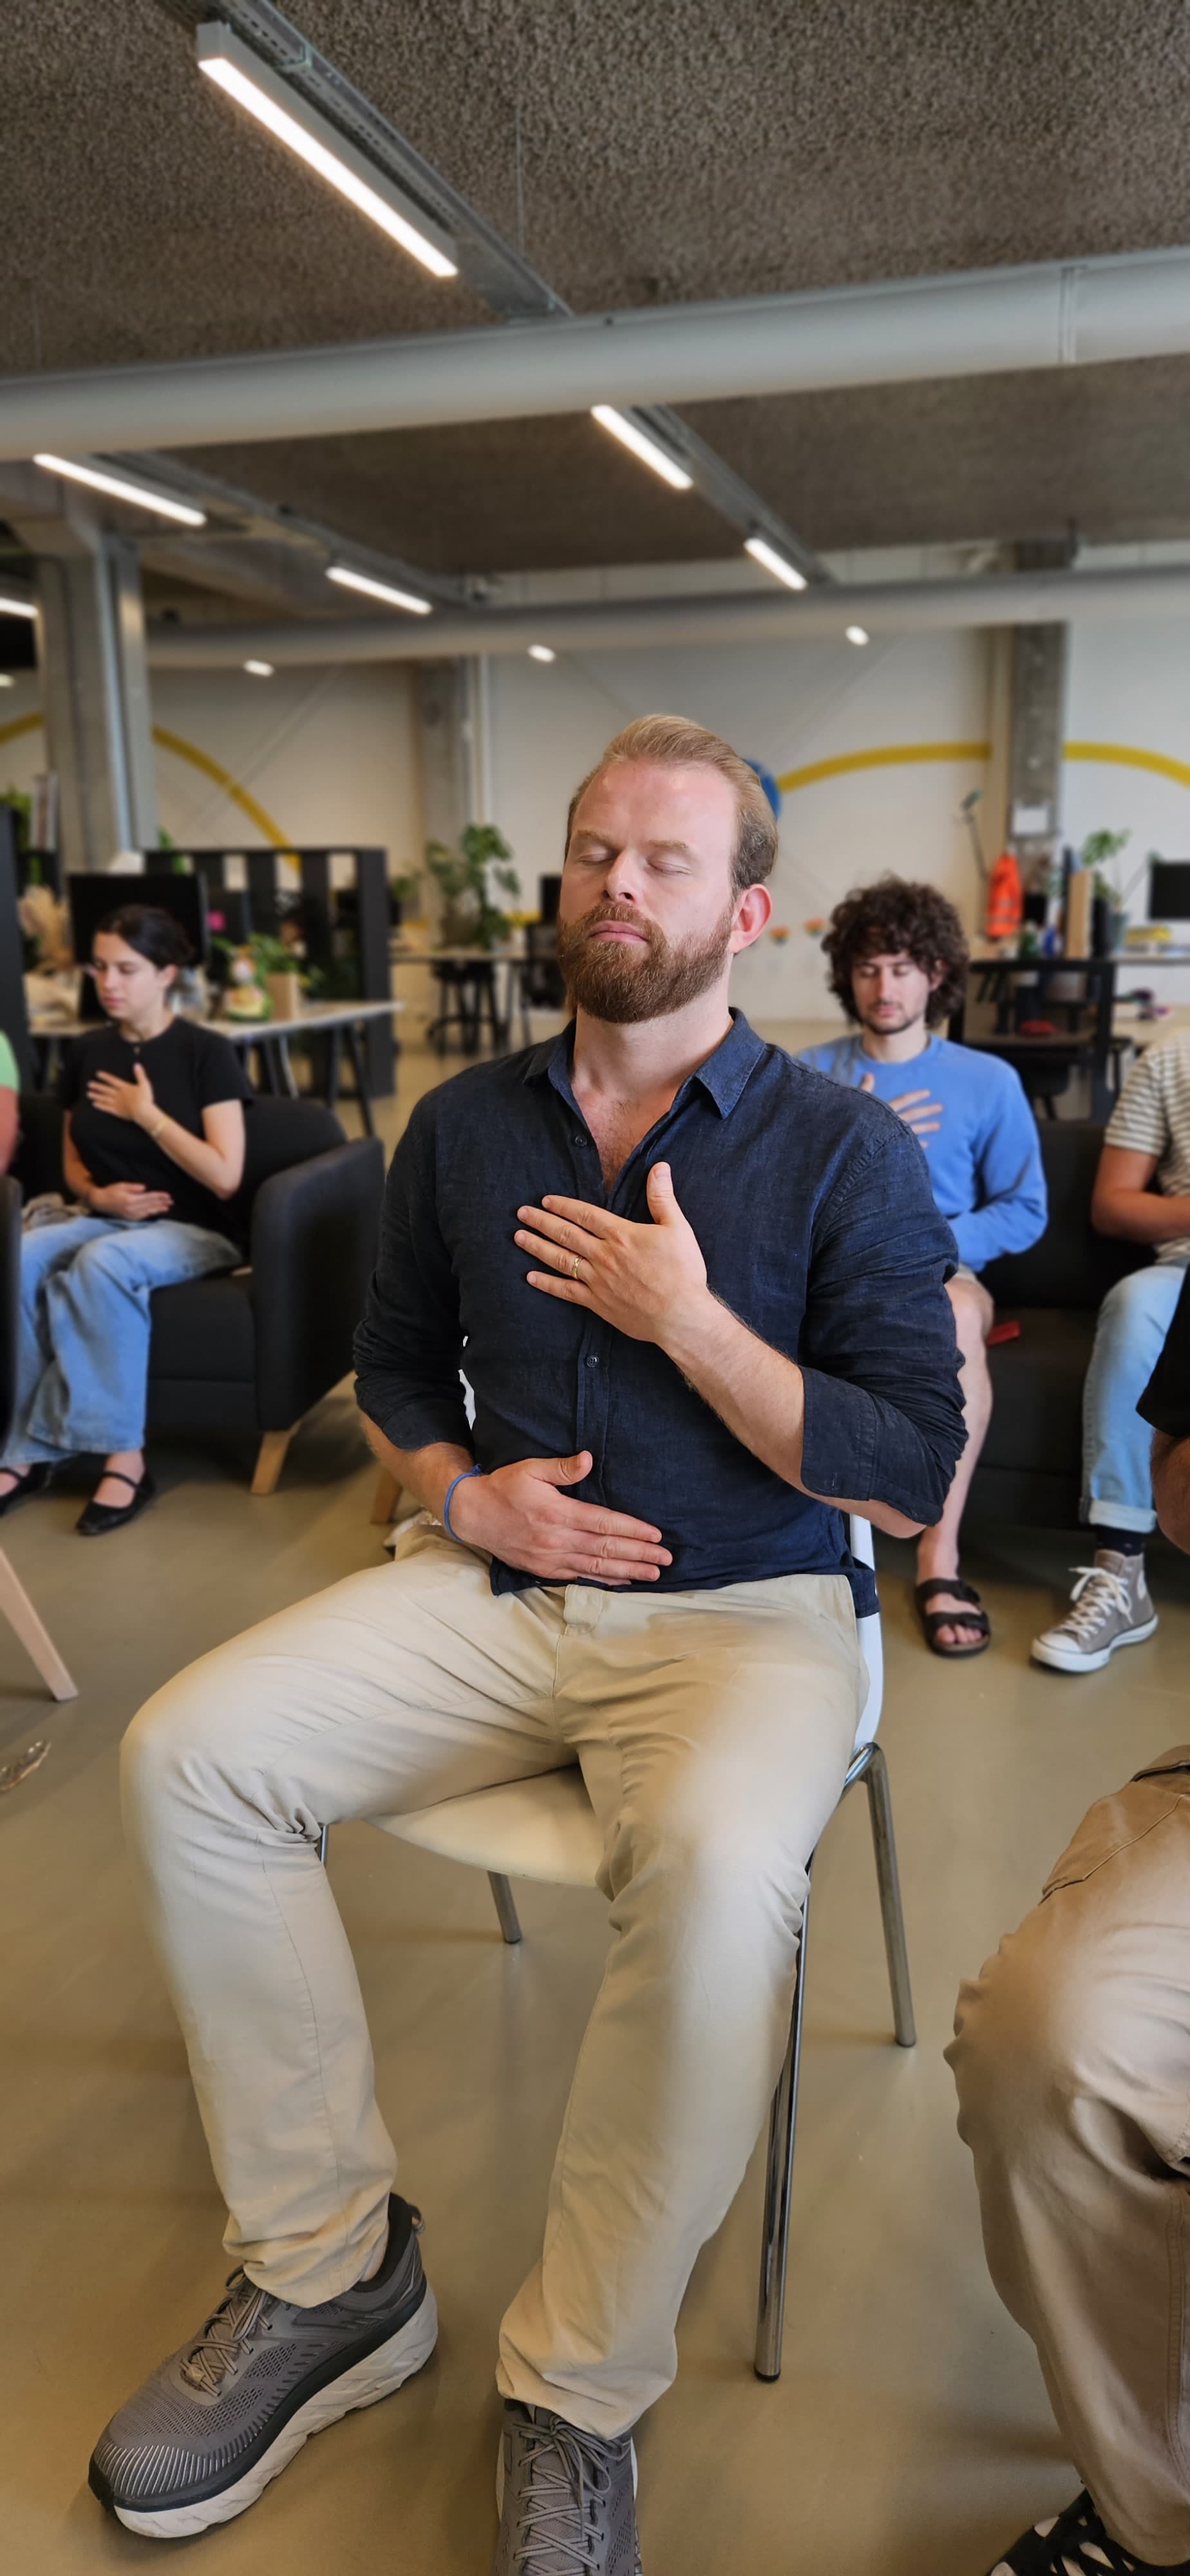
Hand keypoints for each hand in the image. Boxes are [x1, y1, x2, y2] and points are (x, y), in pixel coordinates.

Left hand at [87, 1062, 157, 1126]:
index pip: (113, 1080)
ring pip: (104, 1098)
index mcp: (125, 1088)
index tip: (97, 1074)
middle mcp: (119, 1095)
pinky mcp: (117, 1111)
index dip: (105, 1077)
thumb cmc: (145, 1098)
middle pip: (106, 1089)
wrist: (143, 1112)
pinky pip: (107, 1108)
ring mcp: (117, 1103)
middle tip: (89, 1084)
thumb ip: (140, 1074)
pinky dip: (100, 1106)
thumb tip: (136, 1064)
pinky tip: (94, 1104)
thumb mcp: (144, 1084)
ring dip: (96, 1095)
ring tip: (88, 1093)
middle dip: (97, 1086)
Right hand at [87, 1182, 172, 1220]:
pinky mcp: (129, 1218)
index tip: (168, 1196)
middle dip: (161, 1203)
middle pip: (150, 1205)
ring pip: (148, 1212)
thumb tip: (144, 1188)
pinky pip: (142, 1216)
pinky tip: (155, 1211)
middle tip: (171, 1202)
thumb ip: (133, 1187)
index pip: (149, 1198)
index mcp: (130, 1199)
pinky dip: (150, 1213)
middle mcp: (131, 1209)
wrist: (100, 1202)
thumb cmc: (110, 1191)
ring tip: (167, 1207)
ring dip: (158, 1209)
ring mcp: (130, 1215)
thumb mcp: (121, 1185)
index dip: (159, 1197)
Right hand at [450, 1451, 671, 1585]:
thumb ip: (562, 1468)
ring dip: (627, 1571)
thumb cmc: (504, 1487)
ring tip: (652, 1575)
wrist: (473, 1514)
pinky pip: (580, 1577)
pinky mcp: (544, 1568)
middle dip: (639, 1554)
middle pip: (606, 1549)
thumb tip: (588, 1459)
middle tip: (665, 1560)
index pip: (604, 1524)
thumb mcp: (531, 1469)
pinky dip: (603, 1580)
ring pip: (596, 1568)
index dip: (632, 1530)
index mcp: (557, 1513)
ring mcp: (551, 1558)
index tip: (656, 1536)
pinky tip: (622, 1580)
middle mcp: (557, 1539)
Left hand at [515, 1164, 709, 1348]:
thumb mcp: (678, 1229)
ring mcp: (598, 1280)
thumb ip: (662, 1197)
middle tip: (522, 1213)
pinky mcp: (597, 1303)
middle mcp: (604, 1256)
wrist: (681, 1316)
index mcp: (622, 1235)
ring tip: (518, 1237)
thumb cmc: (682, 1272)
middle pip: (566, 1234)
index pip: (585, 1214)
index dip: (563, 1206)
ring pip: (561, 1259)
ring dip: (537, 1247)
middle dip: (541, 1222)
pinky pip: (566, 1291)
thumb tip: (659, 1167)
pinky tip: (531, 1277)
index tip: (545, 1200)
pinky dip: (547, 1284)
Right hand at [859, 1072, 941, 1140]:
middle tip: (940, 1108)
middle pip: (913, 1114)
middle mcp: (893, 1121)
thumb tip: (869, 1073)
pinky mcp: (893, 1149)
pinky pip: (909, 1146)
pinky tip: (926, 1145)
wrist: (853, 1143)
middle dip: (927, 1111)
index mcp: (884, 1109)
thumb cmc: (853, 1120)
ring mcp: (894, 1136)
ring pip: (914, 1130)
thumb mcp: (857, 1101)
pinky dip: (918, 1145)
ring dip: (927, 1127)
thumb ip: (865, 1088)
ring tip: (938, 1126)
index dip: (916, 1096)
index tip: (928, 1093)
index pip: (903, 1100)